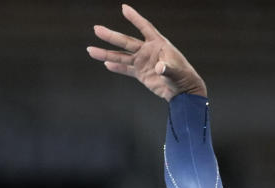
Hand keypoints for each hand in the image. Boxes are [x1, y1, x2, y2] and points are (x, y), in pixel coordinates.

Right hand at [87, 4, 205, 100]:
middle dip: (111, 36)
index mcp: (158, 44)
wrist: (183, 91)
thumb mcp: (176, 72)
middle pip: (126, 41)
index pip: (144, 27)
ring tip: (91, 50)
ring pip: (121, 56)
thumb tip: (160, 67)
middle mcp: (147, 51)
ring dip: (106, 53)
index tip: (124, 8)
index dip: (135, 18)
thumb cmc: (183, 77)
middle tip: (96, 28)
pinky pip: (125, 69)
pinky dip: (116, 67)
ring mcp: (143, 62)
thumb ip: (167, 69)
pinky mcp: (141, 73)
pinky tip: (106, 63)